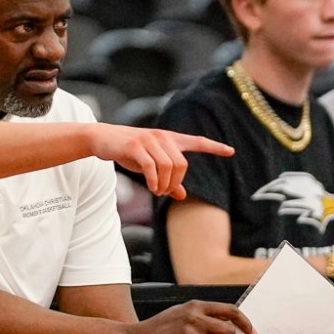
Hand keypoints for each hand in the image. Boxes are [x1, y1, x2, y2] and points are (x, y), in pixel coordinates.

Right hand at [88, 125, 232, 198]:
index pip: (196, 141)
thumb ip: (167, 178)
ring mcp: (149, 140)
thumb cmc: (129, 152)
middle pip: (182, 164)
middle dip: (175, 183)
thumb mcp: (150, 165)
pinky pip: (151, 167)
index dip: (214, 147)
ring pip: (168, 166)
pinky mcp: (135, 146)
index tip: (230, 151)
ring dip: (164, 184)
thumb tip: (182, 196)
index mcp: (170, 139)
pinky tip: (152, 187)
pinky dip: (154, 181)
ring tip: (157, 191)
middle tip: (164, 192)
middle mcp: (162, 137)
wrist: (103, 139)